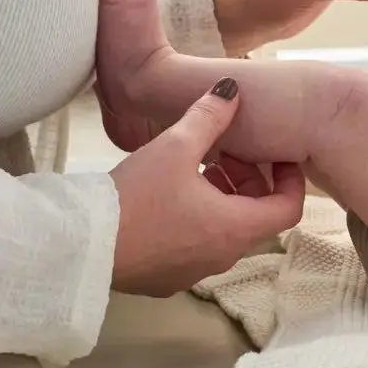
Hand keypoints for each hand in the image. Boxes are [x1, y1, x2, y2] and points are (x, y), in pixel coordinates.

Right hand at [109, 82, 305, 296]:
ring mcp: (192, 271)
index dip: (290, 179)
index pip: (288, 209)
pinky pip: (196, 244)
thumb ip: (209, 116)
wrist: (77, 247)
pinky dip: (198, 218)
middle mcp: (221, 257)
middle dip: (248, 181)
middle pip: (256, 217)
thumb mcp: (175, 146)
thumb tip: (233, 89)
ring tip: (195, 167)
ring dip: (221, 198)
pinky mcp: (164, 277)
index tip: (274, 155)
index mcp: (235, 229)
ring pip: (224, 230)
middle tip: (225, 153)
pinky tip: (168, 193)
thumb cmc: (134, 198)